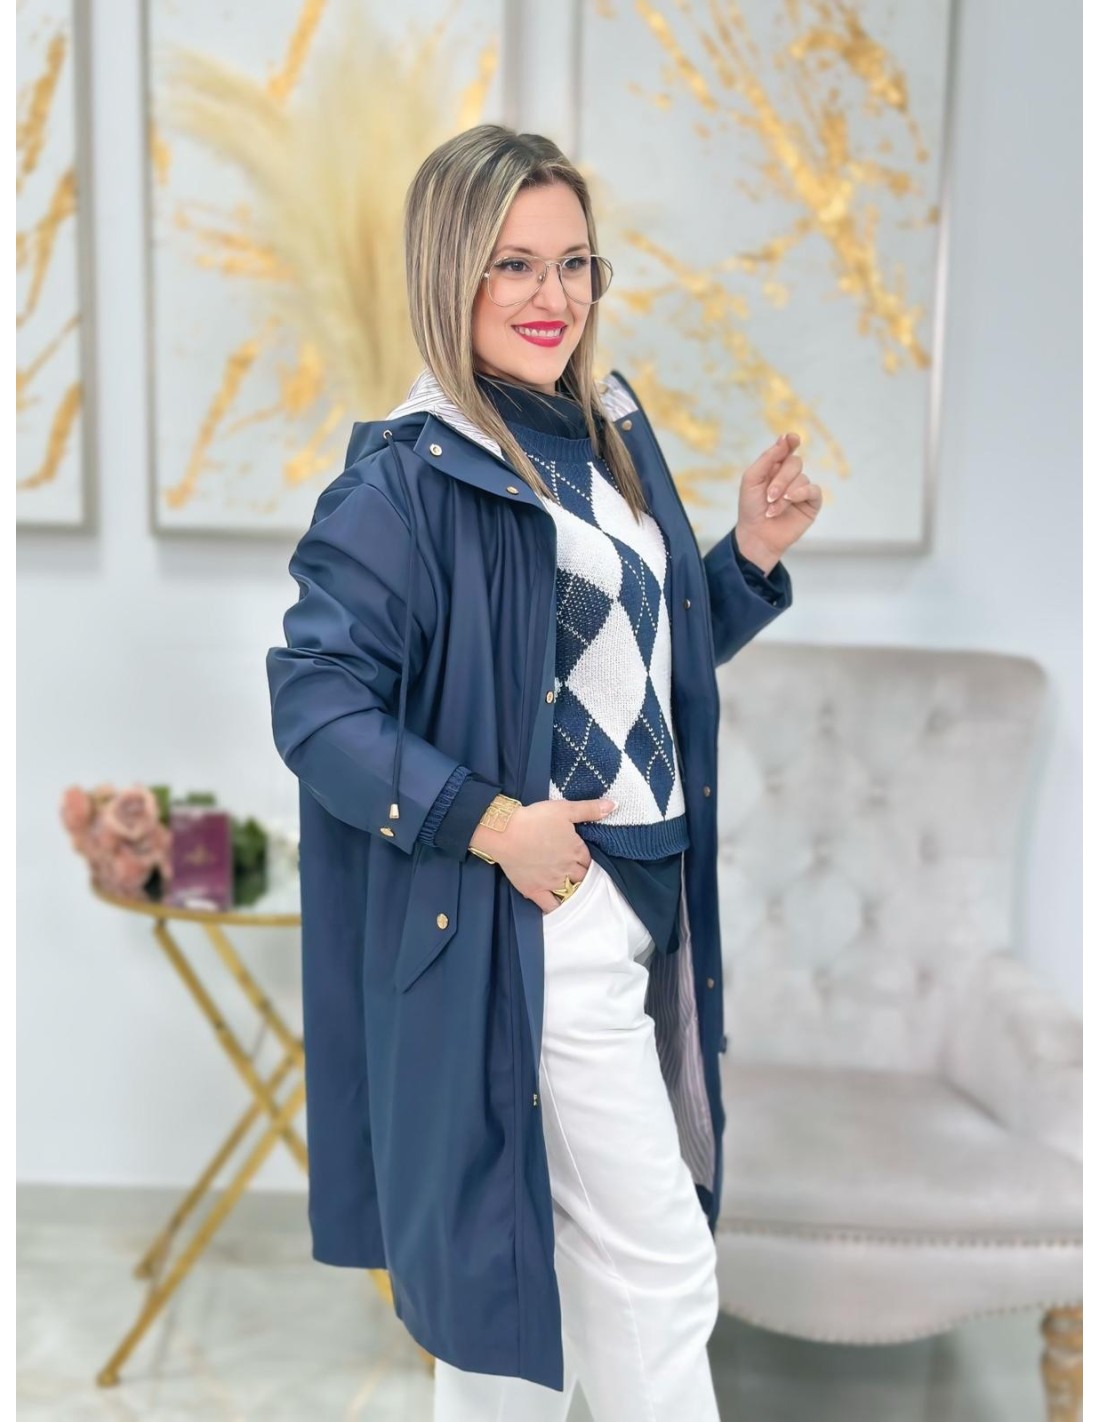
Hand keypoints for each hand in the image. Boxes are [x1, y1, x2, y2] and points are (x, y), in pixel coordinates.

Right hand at [486, 796, 615, 913]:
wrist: (505, 832)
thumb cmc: (535, 819)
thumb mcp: (565, 809)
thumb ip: (590, 809)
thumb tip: (614, 805)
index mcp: (576, 850)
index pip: (588, 859)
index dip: (585, 858)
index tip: (581, 857)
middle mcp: (567, 869)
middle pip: (582, 876)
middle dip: (581, 874)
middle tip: (576, 872)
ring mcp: (552, 882)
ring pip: (570, 892)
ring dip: (573, 890)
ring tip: (571, 889)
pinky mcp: (535, 891)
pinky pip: (550, 906)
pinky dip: (557, 908)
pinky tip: (560, 908)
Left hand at [734, 432, 821, 568]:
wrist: (756, 535)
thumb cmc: (751, 508)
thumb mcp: (752, 479)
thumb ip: (768, 458)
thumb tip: (785, 437)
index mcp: (774, 467)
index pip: (787, 448)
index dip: (791, 442)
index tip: (792, 439)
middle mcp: (789, 476)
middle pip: (795, 462)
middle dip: (781, 479)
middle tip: (769, 496)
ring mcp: (802, 489)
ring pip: (802, 478)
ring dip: (785, 494)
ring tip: (772, 508)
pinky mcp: (812, 503)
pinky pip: (813, 490)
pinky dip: (801, 494)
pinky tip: (790, 501)